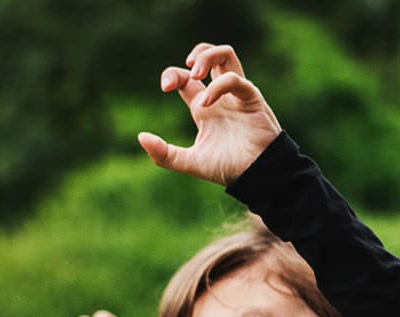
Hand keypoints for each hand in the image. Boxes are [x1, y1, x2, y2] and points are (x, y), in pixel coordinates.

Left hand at [137, 43, 280, 185]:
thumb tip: (141, 137)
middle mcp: (221, 96)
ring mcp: (237, 95)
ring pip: (227, 56)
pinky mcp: (252, 99)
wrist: (259, 177)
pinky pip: (235, 79)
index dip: (173, 75)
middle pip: (211, 56)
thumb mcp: (190, 162)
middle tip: (186, 73)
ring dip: (208, 56)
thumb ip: (164, 154)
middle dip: (196, 55)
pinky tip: (206, 103)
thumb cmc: (229, 169)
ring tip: (196, 72)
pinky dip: (218, 86)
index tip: (165, 88)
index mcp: (205, 107)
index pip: (186, 77)